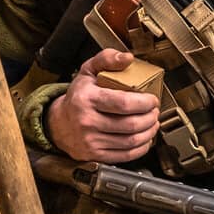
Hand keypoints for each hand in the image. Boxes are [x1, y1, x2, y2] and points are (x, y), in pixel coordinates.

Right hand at [46, 49, 160, 163]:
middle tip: (155, 111)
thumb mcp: (88, 71)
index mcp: (86, 99)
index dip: (145, 103)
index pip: (124, 103)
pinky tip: (145, 138)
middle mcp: (86, 121)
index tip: (153, 100)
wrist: (58, 123)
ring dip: (149, 132)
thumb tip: (128, 58)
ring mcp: (89, 141)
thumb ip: (107, 59)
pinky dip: (141, 147)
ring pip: (131, 141)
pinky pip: (125, 155)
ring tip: (153, 123)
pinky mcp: (94, 155)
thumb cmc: (79, 96)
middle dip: (150, 117)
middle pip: (131, 124)